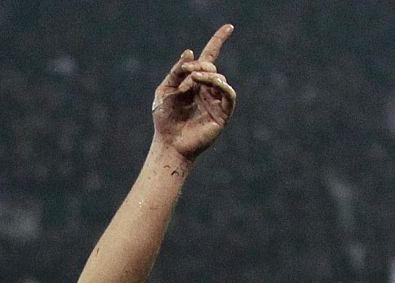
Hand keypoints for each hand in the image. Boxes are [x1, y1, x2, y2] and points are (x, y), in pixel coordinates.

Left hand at [152, 24, 236, 160]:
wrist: (168, 143)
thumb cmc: (165, 118)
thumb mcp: (165, 90)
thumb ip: (176, 72)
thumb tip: (190, 51)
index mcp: (194, 82)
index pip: (209, 58)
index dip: (218, 42)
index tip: (229, 27)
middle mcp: (207, 89)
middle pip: (211, 68)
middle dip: (200, 65)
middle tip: (188, 70)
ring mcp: (216, 100)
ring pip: (220, 79)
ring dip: (207, 75)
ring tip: (194, 77)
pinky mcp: (223, 113)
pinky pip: (229, 95)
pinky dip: (220, 86)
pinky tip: (208, 82)